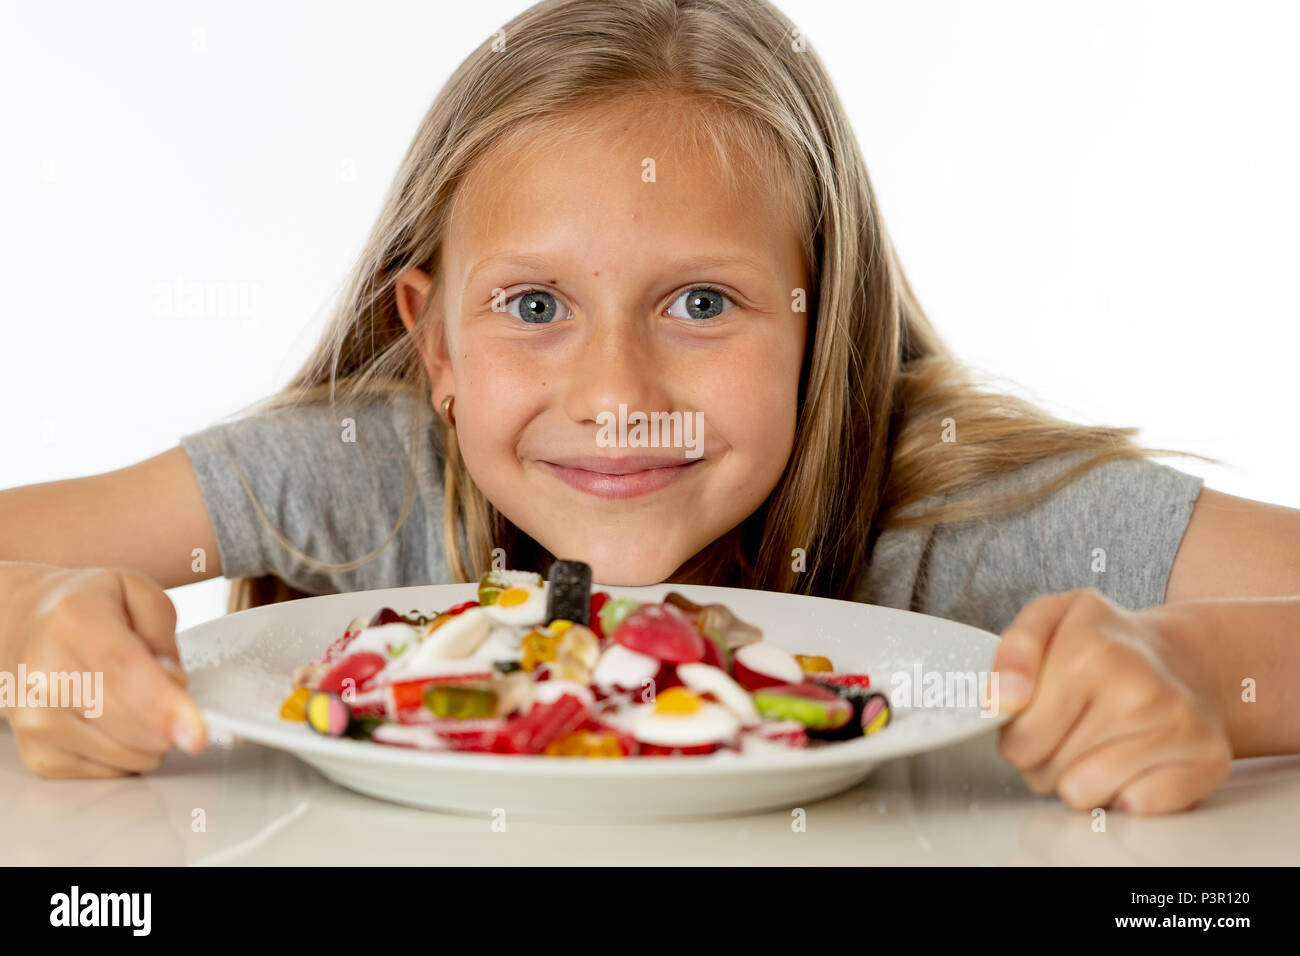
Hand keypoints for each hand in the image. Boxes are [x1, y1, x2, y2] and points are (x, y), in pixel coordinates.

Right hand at [1, 564, 207, 777]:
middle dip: (169, 716)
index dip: (163, 707)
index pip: (122, 672)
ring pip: (128, 755)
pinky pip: (112, 772)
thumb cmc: (89, 608)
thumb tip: (174, 686)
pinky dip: (127, 751)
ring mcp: (34, 721)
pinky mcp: (39, 756)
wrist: (28, 626)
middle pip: (130, 723)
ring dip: (150, 736)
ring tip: (129, 697)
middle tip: (161, 684)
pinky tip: (110, 719)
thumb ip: (164, 637)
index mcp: (72, 622)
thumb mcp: (139, 593)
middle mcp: (44, 675)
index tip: (196, 735)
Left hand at [992, 587, 1230, 814]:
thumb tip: (1003, 699)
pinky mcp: (1208, 760)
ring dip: (1082, 778)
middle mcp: (1138, 690)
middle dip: (1045, 758)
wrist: (1181, 656)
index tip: (1033, 713)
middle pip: (1046, 773)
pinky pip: (1136, 807)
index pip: (1019, 740)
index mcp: (1090, 652)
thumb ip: (1014, 650)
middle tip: (1068, 726)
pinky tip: (1134, 759)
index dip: (1017, 735)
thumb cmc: (1105, 642)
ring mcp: (1178, 727)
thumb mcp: (1049, 617)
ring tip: (1096, 742)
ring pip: (1085, 795)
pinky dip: (1128, 792)